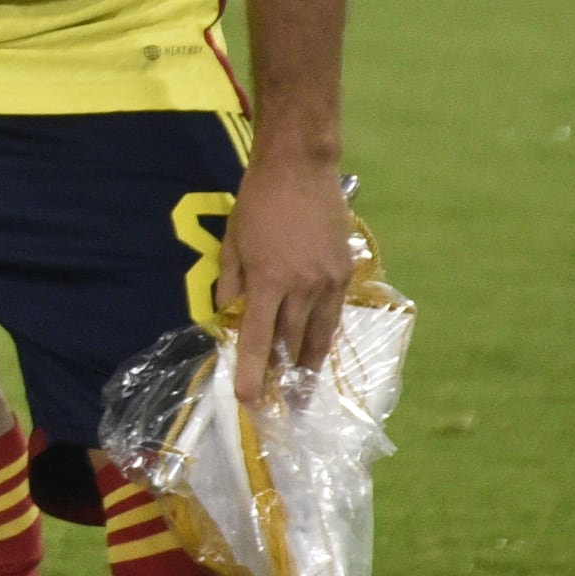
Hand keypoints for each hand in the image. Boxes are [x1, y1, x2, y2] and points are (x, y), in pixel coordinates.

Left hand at [222, 152, 355, 406]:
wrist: (301, 170)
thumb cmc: (258, 203)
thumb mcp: (233, 242)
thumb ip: (231, 283)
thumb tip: (228, 316)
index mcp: (268, 279)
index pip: (256, 336)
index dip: (251, 371)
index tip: (248, 399)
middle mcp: (302, 286)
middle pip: (293, 342)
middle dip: (285, 376)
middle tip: (281, 405)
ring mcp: (329, 281)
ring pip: (320, 334)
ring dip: (311, 364)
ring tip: (305, 389)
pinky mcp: (346, 273)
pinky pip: (335, 314)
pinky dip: (326, 335)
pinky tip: (319, 349)